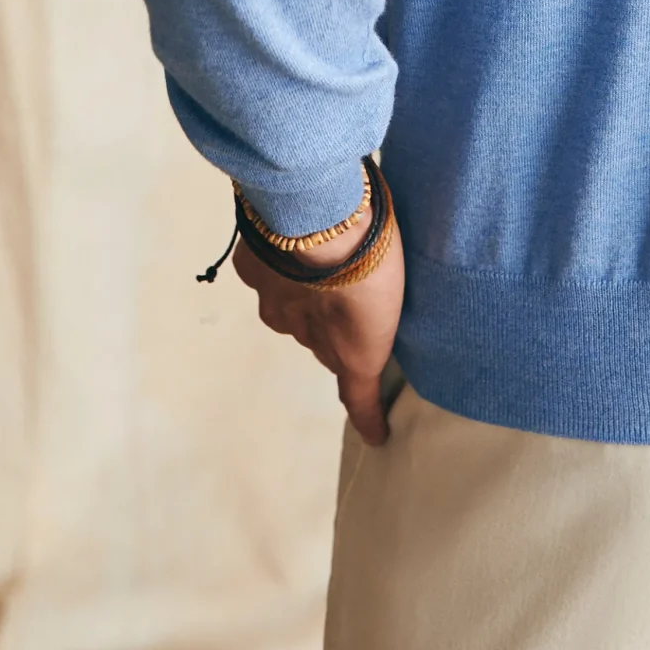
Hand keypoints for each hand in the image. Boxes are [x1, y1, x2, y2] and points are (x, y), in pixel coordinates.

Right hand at [232, 205, 405, 446]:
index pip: (358, 394)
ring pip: (291, 315)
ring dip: (306, 298)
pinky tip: (290, 238)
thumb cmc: (376, 248)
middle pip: (323, 345)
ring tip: (322, 260)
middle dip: (335, 332)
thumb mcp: (395, 283)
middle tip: (352, 298)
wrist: (318, 213)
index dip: (367, 417)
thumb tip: (375, 300)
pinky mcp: (253, 276)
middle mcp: (309, 338)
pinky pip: (268, 277)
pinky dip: (278, 265)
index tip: (377, 436)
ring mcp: (276, 308)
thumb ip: (381, 305)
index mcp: (353, 350)